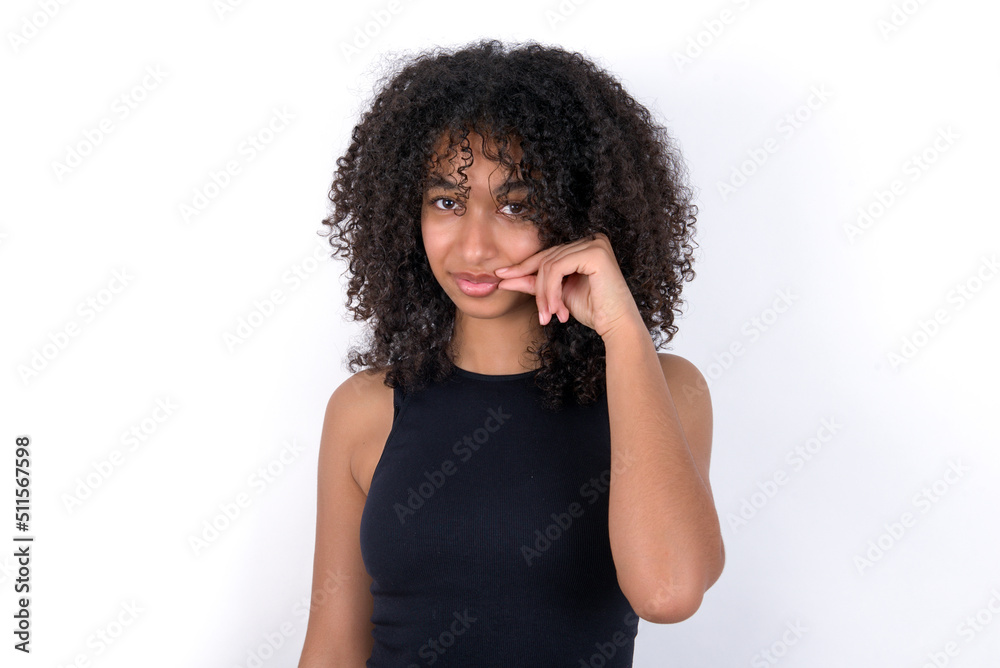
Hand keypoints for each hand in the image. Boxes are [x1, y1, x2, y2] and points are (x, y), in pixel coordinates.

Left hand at [494, 232, 643, 339]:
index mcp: (584, 246)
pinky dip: (551, 290)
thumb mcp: (557, 294)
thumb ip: (533, 283)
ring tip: (549, 316)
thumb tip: (503, 279)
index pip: (547, 255)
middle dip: (537, 289)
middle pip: (546, 259)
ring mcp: (594, 243)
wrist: (616, 326)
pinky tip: (557, 308)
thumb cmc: (593, 310)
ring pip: (549, 265)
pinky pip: (557, 268)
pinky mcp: (595, 252)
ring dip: (544, 294)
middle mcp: (591, 239)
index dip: (523, 268)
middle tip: (541, 315)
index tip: (502, 279)